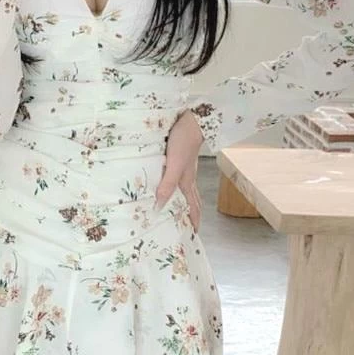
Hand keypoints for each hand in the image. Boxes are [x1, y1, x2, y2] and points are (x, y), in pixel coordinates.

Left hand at [156, 111, 204, 230]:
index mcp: (187, 183)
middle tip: (186, 226)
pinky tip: (166, 183)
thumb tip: (159, 206)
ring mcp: (185, 169)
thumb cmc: (184, 142)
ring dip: (183, 201)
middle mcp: (187, 178)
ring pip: (185, 190)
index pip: (194, 207)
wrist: (192, 120)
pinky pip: (177, 177)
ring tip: (175, 209)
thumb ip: (167, 185)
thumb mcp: (174, 166)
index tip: (193, 234)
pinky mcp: (180, 159)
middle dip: (190, 215)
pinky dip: (173, 185)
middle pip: (192, 201)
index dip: (194, 221)